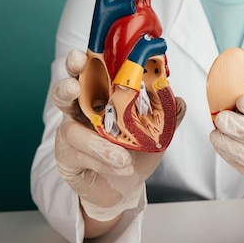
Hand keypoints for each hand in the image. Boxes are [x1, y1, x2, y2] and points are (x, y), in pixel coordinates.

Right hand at [53, 50, 185, 223]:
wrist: (125, 187)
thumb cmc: (135, 153)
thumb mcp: (156, 133)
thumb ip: (166, 116)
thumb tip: (179, 101)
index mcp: (100, 96)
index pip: (87, 73)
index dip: (81, 62)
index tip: (83, 55)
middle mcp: (80, 111)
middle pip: (64, 91)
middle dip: (67, 84)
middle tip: (75, 85)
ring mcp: (70, 134)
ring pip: (71, 130)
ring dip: (96, 142)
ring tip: (122, 156)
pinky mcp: (66, 157)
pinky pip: (79, 156)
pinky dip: (102, 161)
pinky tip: (121, 165)